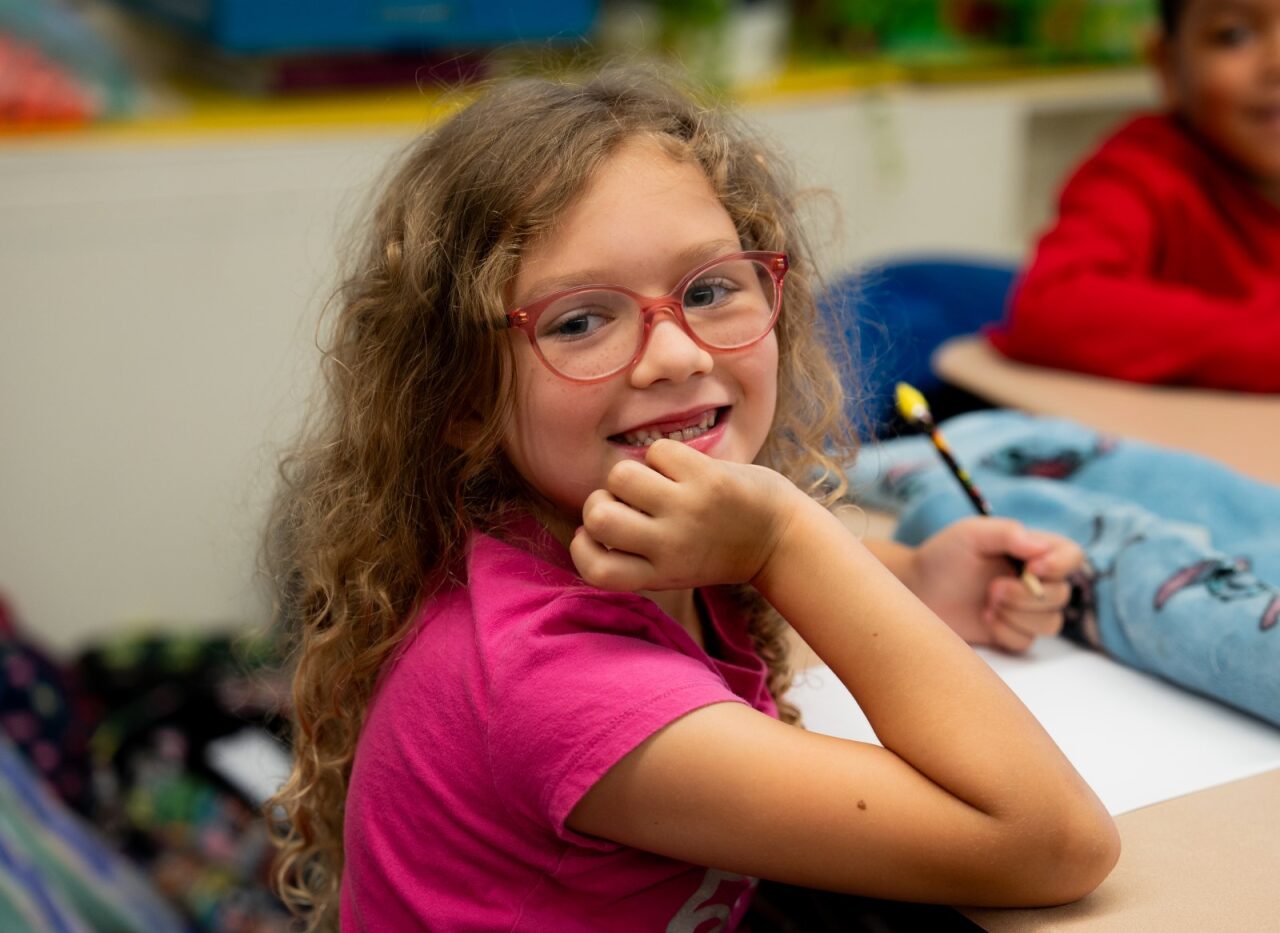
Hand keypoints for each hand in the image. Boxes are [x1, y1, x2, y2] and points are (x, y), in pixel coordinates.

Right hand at [570, 439, 804, 591]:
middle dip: (600, 500)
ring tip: (655, 481)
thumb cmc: (717, 547)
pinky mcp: (707, 478)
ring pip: (621, 476)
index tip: (595, 537)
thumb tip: (592, 516)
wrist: (782, 537)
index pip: (595, 571)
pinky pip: (657, 451)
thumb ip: (637, 552)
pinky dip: (664, 455)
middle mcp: (670, 546)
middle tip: (625, 502)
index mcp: (659, 574)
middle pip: (598, 517)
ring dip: (631, 473)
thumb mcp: (675, 567)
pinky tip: (684, 469)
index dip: (582, 548)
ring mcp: (688, 509)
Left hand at [904, 517, 1082, 652]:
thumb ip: (1008, 533)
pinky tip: (984, 619)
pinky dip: (1005, 632)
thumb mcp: (972, 533)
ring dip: (1016, 615)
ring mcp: (1025, 610)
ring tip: (987, 603)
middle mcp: (1036, 581)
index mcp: (1033, 551)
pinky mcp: (1012, 633)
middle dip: (1026, 595)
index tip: (1031, 568)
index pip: (1072, 556)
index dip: (1060, 565)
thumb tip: (1041, 549)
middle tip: (992, 590)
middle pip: (1062, 595)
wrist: (917, 589)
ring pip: (1051, 623)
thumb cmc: (944, 555)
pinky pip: (1026, 642)